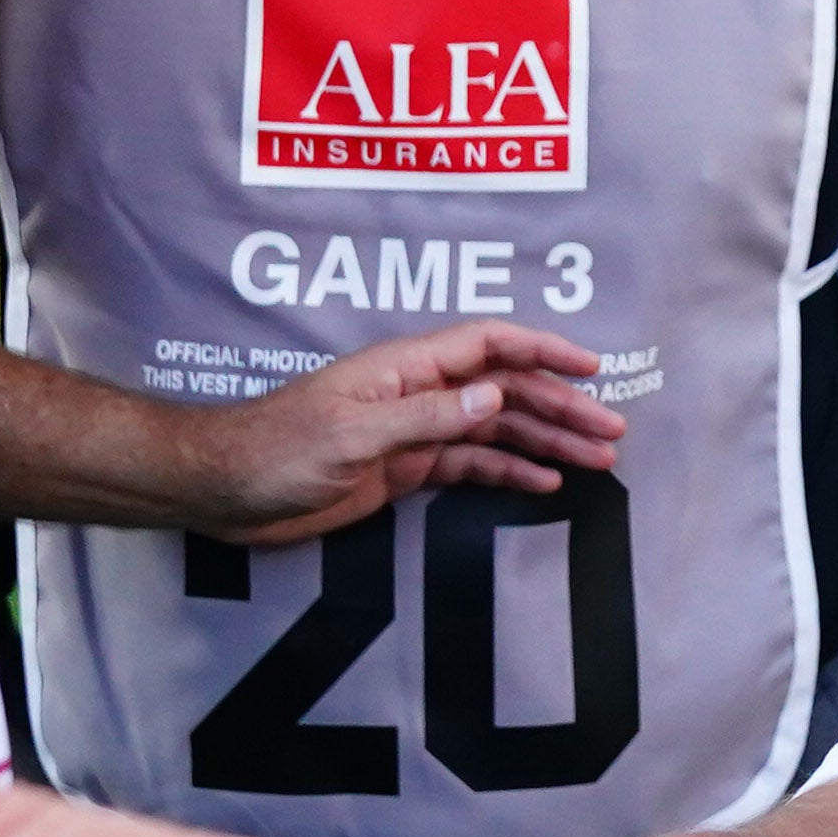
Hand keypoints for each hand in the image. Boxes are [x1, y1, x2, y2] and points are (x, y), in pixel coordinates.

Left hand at [189, 324, 623, 545]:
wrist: (225, 491)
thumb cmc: (276, 449)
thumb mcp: (353, 434)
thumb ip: (425, 417)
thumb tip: (494, 397)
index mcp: (404, 368)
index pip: (488, 345)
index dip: (543, 351)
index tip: (591, 367)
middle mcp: (417, 392)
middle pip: (505, 390)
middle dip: (561, 407)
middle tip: (612, 432)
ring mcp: (412, 431)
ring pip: (495, 429)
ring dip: (546, 442)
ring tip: (596, 461)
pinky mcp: (403, 469)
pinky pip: (469, 465)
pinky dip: (509, 471)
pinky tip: (544, 483)